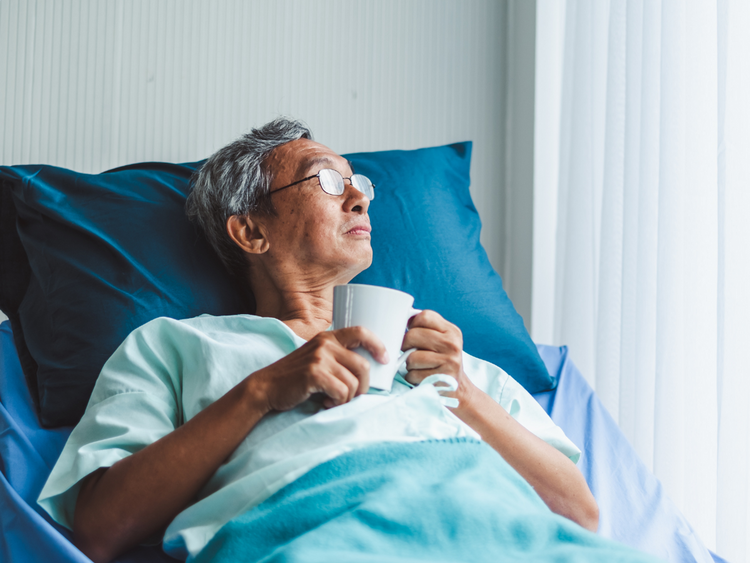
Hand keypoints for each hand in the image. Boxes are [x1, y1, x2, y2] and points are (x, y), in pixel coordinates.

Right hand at [249, 327, 388, 412]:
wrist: (266, 387)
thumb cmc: (295, 377)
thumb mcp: (316, 358)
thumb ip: (336, 357)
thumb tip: (367, 369)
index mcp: (328, 337)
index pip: (361, 331)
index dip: (378, 344)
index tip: (384, 359)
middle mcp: (325, 344)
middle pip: (363, 366)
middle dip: (362, 387)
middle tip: (351, 397)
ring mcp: (320, 358)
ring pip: (353, 383)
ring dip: (347, 398)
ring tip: (333, 401)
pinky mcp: (314, 374)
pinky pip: (342, 392)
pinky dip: (337, 403)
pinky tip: (325, 403)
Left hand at [401, 310, 475, 407]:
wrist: (457, 388)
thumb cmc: (442, 361)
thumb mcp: (441, 340)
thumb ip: (426, 328)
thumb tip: (401, 318)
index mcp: (451, 331)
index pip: (424, 316)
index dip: (412, 325)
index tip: (414, 334)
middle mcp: (452, 344)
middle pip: (412, 335)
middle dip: (406, 345)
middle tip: (412, 352)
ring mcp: (449, 361)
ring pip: (411, 357)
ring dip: (409, 364)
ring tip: (419, 366)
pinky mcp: (441, 378)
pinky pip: (412, 374)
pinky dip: (412, 377)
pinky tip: (422, 376)